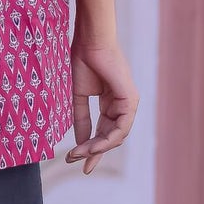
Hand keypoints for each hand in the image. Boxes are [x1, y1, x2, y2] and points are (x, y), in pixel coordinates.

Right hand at [67, 38, 138, 173]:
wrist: (89, 42)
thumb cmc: (82, 62)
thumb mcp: (78, 97)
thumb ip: (81, 120)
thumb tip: (80, 142)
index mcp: (110, 104)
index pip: (103, 133)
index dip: (90, 149)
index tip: (74, 161)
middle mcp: (121, 106)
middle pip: (110, 138)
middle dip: (92, 152)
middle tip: (73, 161)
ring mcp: (128, 103)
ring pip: (117, 136)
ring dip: (98, 148)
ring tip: (79, 154)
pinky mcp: (130, 100)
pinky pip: (122, 128)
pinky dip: (108, 139)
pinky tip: (93, 147)